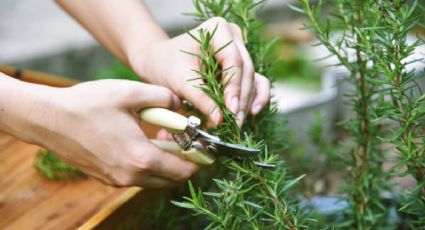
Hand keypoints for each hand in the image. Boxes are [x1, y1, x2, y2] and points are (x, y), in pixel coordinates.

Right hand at [1, 78, 197, 187]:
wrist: (49, 119)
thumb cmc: (88, 104)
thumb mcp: (131, 93)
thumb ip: (163, 97)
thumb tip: (180, 103)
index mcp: (141, 157)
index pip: (183, 170)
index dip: (199, 160)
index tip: (205, 149)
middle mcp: (131, 176)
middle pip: (171, 179)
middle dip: (183, 162)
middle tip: (184, 140)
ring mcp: (117, 180)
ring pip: (154, 179)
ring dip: (165, 162)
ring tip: (163, 137)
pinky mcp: (106, 178)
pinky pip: (137, 177)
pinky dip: (148, 164)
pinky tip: (142, 142)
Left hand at [129, 17, 269, 126]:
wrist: (159, 62)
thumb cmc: (166, 65)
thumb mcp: (180, 82)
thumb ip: (201, 99)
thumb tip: (220, 119)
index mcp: (218, 29)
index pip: (233, 60)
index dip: (234, 86)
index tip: (231, 109)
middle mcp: (233, 37)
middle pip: (246, 70)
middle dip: (241, 99)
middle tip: (235, 123)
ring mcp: (240, 51)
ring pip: (252, 78)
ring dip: (247, 102)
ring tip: (238, 123)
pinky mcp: (241, 66)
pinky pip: (255, 82)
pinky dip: (255, 97)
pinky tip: (251, 113)